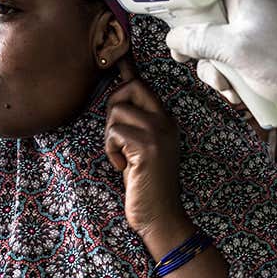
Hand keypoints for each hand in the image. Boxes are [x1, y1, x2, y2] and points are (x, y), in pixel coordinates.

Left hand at [105, 58, 193, 256]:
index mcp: (166, 121)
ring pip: (118, 110)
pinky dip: (111, 150)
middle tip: (116, 136)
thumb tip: (115, 100)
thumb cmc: (145, 186)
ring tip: (120, 156)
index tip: (119, 61)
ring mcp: (159, 134)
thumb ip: (134, 125)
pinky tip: (121, 167)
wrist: (160, 217)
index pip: (143, 85)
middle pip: (132, 87)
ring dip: (109, 135)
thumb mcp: (141, 150)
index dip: (125, 75)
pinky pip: (115, 132)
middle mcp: (166, 123)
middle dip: (113, 105)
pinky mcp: (147, 147)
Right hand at [164, 0, 276, 138]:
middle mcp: (248, 11)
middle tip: (196, 62)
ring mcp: (254, 35)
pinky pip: (232, 66)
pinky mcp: (261, 58)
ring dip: (216, 73)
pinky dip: (232, 82)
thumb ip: (200, 40)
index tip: (161, 9)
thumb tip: (172, 39)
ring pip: (215, 50)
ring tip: (232, 87)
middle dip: (199, 51)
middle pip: (202, 23)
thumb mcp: (236, 50)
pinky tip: (242, 95)